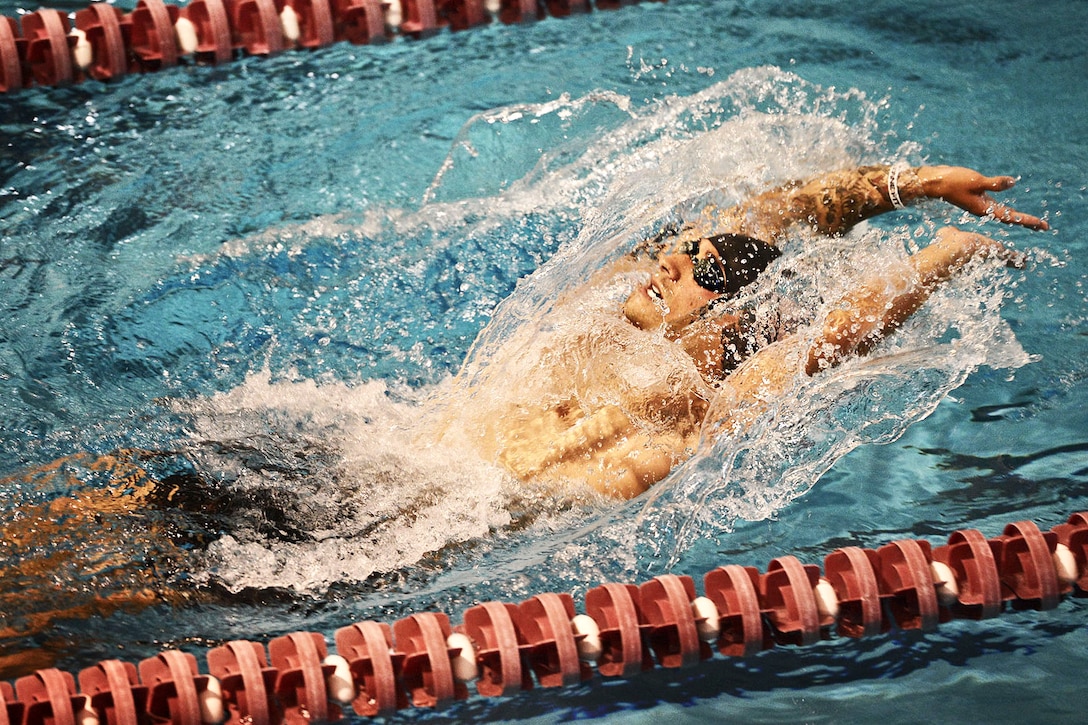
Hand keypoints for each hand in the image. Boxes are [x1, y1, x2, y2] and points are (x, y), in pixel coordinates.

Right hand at [918, 166, 1048, 230]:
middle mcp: (983, 209)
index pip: (1011, 216)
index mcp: (984, 208)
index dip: (1027, 220)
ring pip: (1003, 213)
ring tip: (1030, 222)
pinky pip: (996, 206)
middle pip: (1010, 217)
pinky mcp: (977, 198)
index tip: (1043, 226)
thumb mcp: (975, 181)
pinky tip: (1010, 210)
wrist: (934, 183)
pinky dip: (1007, 210)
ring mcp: (980, 204)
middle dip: (1026, 222)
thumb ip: (994, 183)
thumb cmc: (953, 182)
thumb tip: (1013, 183)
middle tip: (1044, 227)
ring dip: (1017, 217)